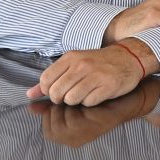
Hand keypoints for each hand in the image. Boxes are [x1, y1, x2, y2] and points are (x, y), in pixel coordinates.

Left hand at [26, 44, 148, 106]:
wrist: (129, 57)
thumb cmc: (98, 63)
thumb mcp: (74, 64)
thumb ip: (51, 79)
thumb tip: (29, 95)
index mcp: (71, 58)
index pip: (46, 80)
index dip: (49, 90)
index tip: (59, 89)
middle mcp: (81, 65)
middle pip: (57, 93)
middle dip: (61, 99)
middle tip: (71, 94)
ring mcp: (95, 75)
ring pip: (71, 99)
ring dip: (76, 101)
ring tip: (85, 93)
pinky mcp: (108, 85)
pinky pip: (89, 102)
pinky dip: (91, 102)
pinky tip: (97, 94)